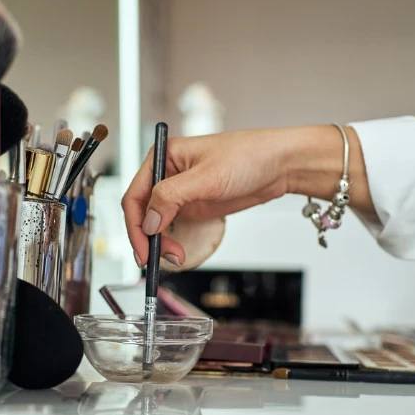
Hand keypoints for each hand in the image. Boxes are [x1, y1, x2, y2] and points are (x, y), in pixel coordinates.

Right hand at [122, 125, 370, 265]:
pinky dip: (172, 242)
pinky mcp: (194, 205)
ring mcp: (180, 191)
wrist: (279, 165)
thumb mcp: (207, 176)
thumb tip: (149, 221)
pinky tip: (178, 252)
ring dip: (160, 243)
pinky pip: (173, 227)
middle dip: (148, 238)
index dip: (135, 225)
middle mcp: (168, 174)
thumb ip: (172, 196)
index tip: (143, 248)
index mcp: (163, 157)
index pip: (135, 195)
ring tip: (175, 257)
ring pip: (156, 223)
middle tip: (159, 259)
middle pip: (143, 212)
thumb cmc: (248, 155)